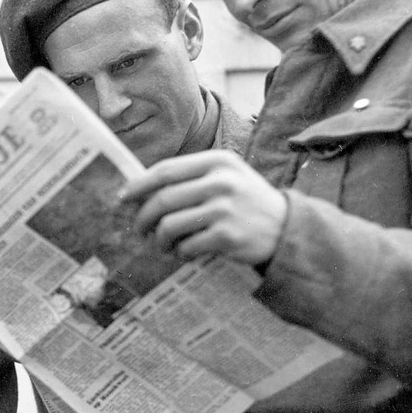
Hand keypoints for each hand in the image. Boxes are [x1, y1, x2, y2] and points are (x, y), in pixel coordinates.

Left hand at [120, 149, 288, 265]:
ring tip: (162, 244)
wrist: (288, 227)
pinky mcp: (227, 236)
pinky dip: (180, 252)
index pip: (165, 170)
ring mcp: (224, 209)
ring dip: (159, 239)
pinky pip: (187, 246)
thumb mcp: (227, 176)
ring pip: (169, 225)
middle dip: (143, 217)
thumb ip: (191, 177)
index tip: (123, 197)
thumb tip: (141, 188)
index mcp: (217, 161)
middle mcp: (221, 181)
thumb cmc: (246, 201)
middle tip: (139, 229)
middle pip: (162, 199)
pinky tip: (185, 251)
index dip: (138, 185)